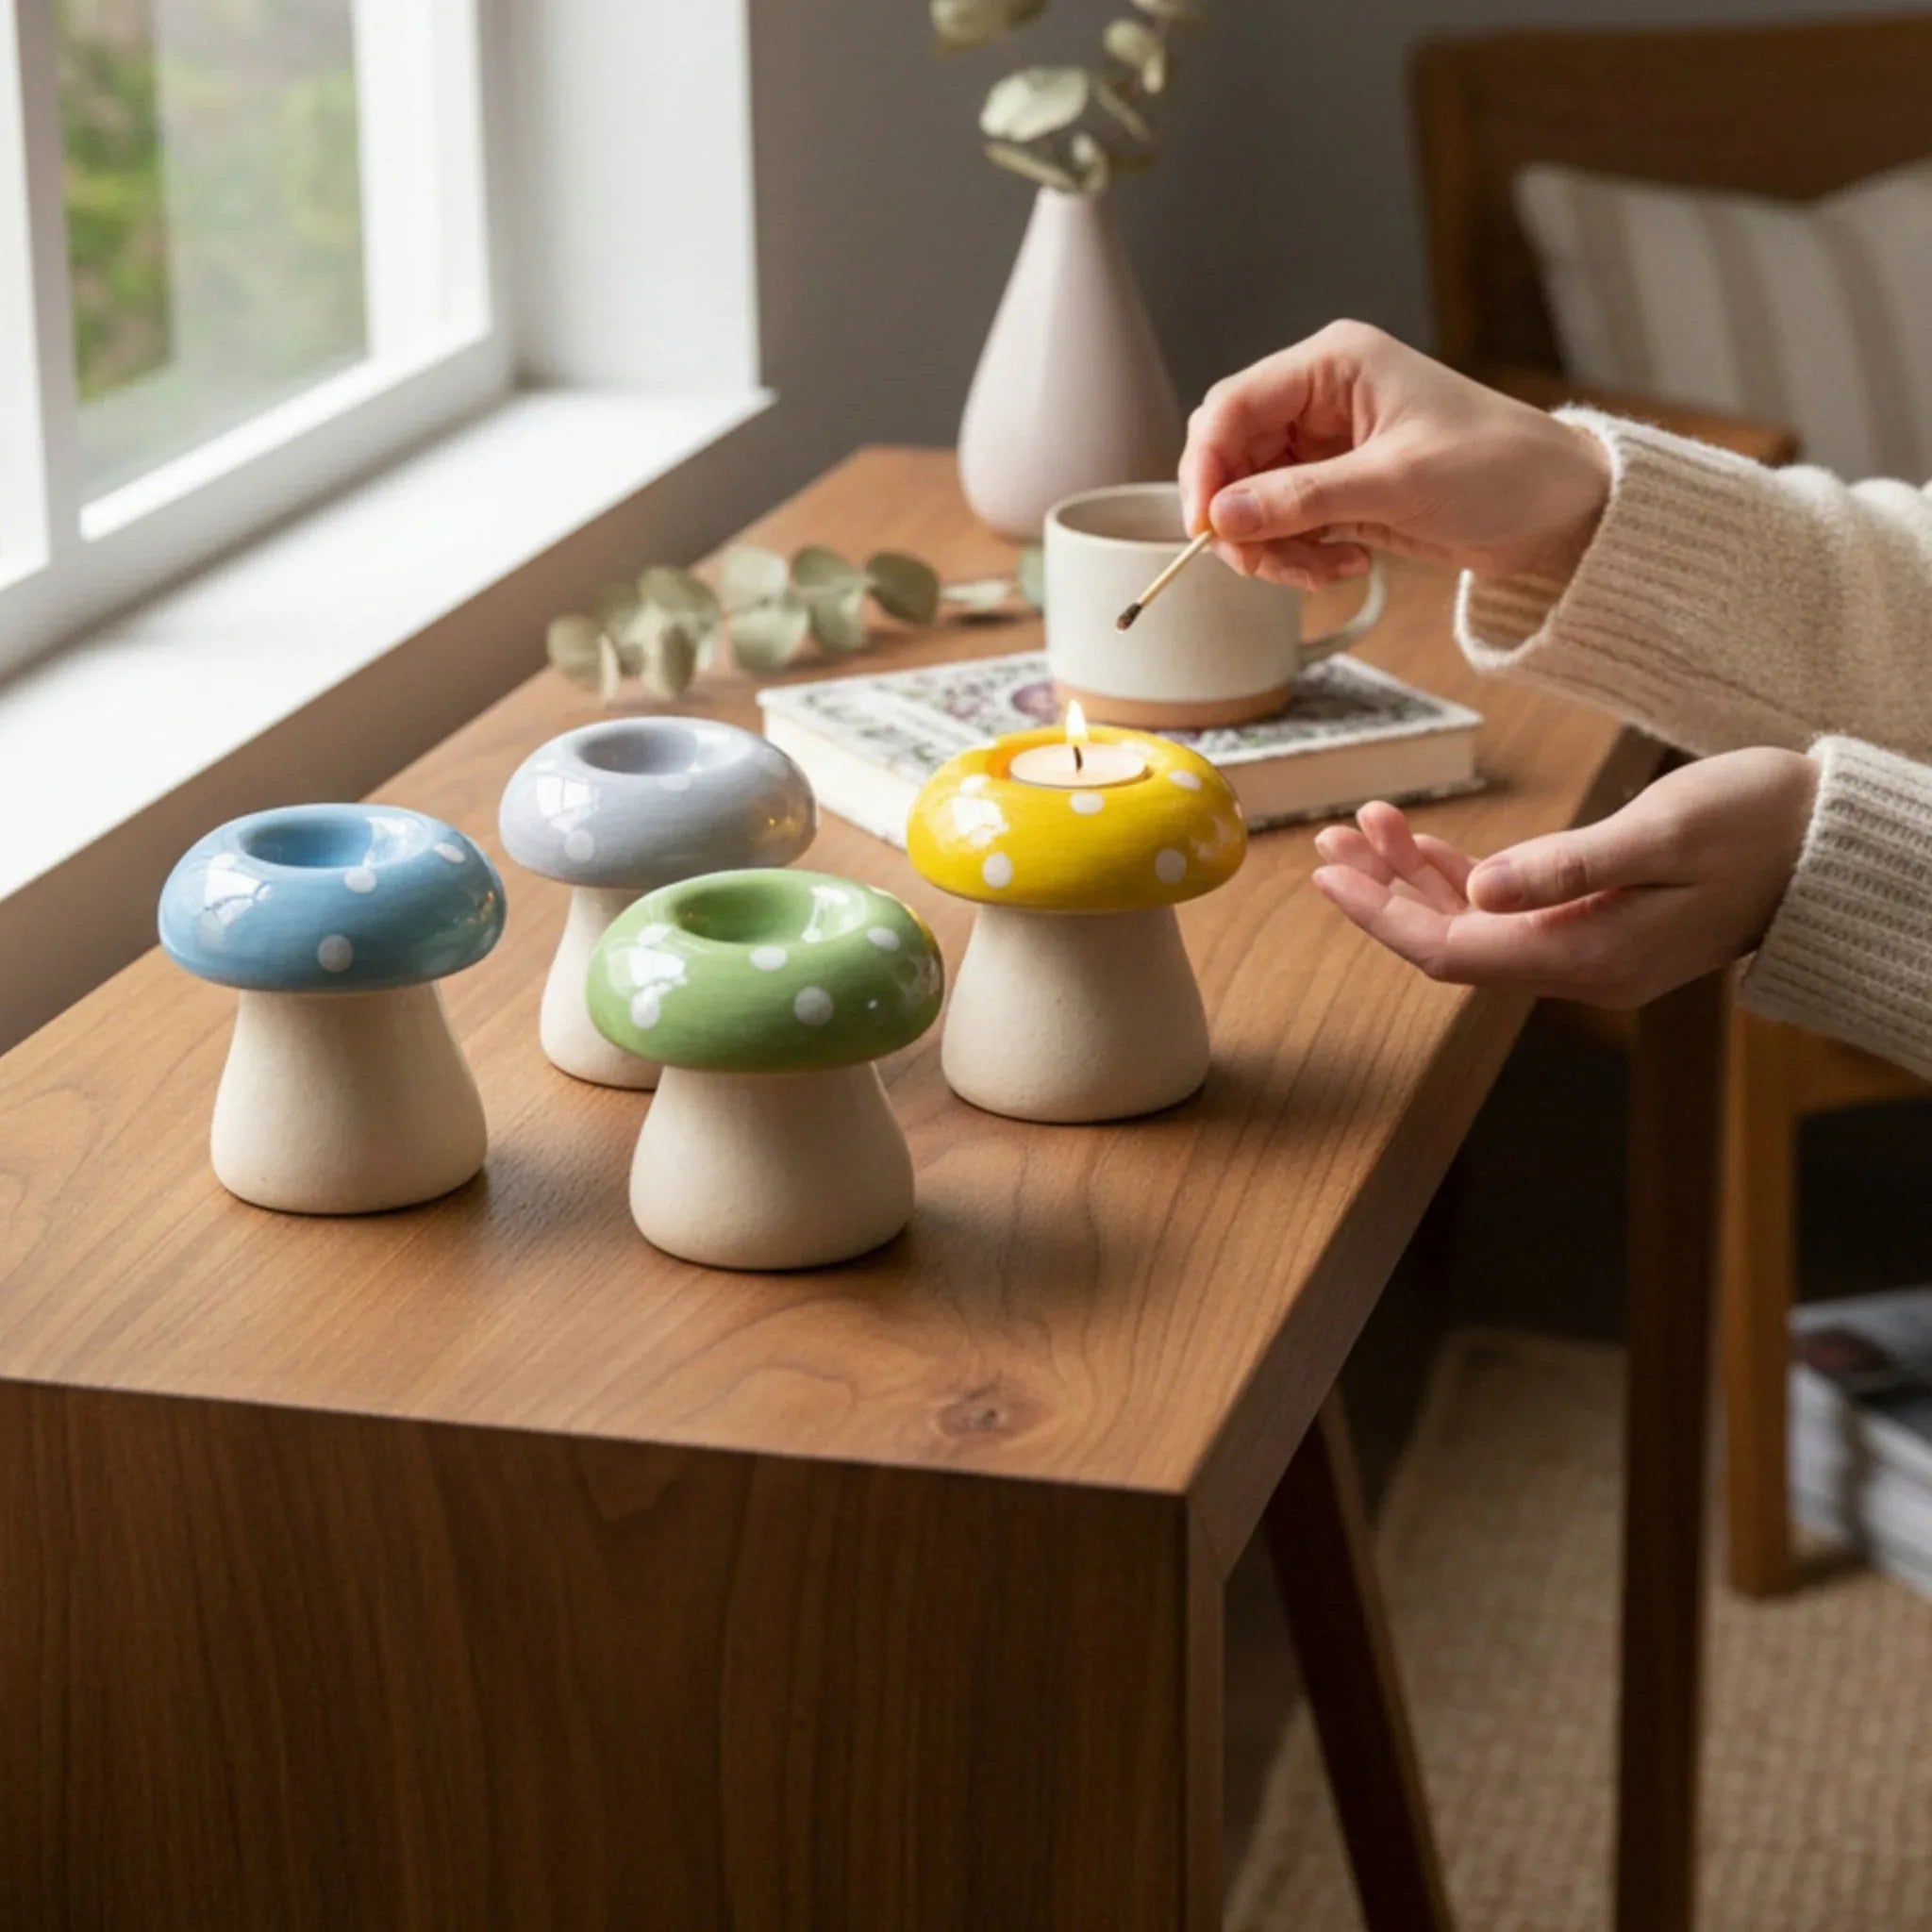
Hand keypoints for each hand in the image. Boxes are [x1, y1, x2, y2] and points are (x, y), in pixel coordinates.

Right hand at [1179, 321, 1611, 590]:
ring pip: (1252, 501)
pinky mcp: (1337, 490)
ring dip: (1273, 546)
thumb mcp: (1397, 482)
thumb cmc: (1499, 469)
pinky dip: (1299, 557)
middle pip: (1232, 457)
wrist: (1559, 509)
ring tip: (1323, 571)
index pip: (1234, 406)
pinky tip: (1346, 566)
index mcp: (1334, 365)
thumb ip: (1303, 499)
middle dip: (1239, 517)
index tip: (1204, 526)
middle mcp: (1320, 400)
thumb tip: (1221, 519)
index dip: (1207, 467)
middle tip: (1262, 563)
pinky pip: (1284, 526)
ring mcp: (1326, 447)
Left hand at [1309, 749, 1818, 1007]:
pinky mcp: (1594, 921)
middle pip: (1449, 941)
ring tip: (1359, 825)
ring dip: (1411, 877)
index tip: (1326, 874)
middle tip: (1327, 839)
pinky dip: (1457, 874)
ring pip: (1471, 922)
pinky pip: (1505, 909)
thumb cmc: (1759, 822)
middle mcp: (1578, 966)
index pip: (1451, 950)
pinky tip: (1417, 844)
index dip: (1380, 916)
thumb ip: (1568, 865)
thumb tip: (1479, 890)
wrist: (1831, 840)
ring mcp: (1586, 948)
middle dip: (1381, 893)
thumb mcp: (1664, 831)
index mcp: (1587, 956)